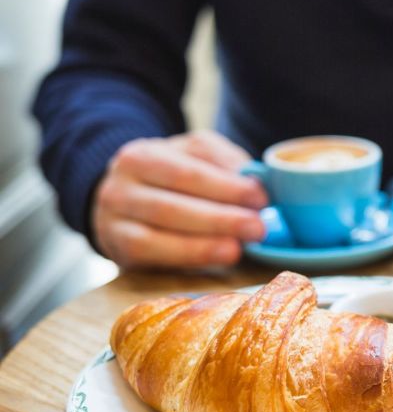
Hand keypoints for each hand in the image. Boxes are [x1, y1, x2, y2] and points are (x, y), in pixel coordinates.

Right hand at [93, 130, 267, 268]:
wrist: (125, 201)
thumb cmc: (170, 178)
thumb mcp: (194, 157)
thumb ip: (222, 162)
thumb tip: (255, 179)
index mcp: (142, 155)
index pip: (187, 172)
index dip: (226, 186)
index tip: (260, 198)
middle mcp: (120, 185)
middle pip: (173, 204)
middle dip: (220, 218)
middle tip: (257, 228)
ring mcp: (114, 218)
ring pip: (161, 231)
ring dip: (206, 242)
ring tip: (239, 248)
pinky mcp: (118, 247)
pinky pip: (152, 252)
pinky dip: (189, 255)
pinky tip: (218, 256)